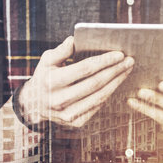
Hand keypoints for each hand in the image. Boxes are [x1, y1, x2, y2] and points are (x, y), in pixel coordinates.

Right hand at [15, 36, 132, 128]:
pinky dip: (109, 93)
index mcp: (52, 81)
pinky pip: (97, 106)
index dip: (104, 61)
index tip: (119, 54)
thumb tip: (75, 40)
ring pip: (100, 96)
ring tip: (127, 70)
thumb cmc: (44, 77)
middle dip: (115, 71)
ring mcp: (68, 114)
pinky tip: (116, 83)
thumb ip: (61, 50)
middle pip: (96, 83)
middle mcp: (60, 100)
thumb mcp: (46, 61)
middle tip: (129, 61)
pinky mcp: (76, 122)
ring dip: (117, 82)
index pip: (84, 69)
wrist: (33, 105)